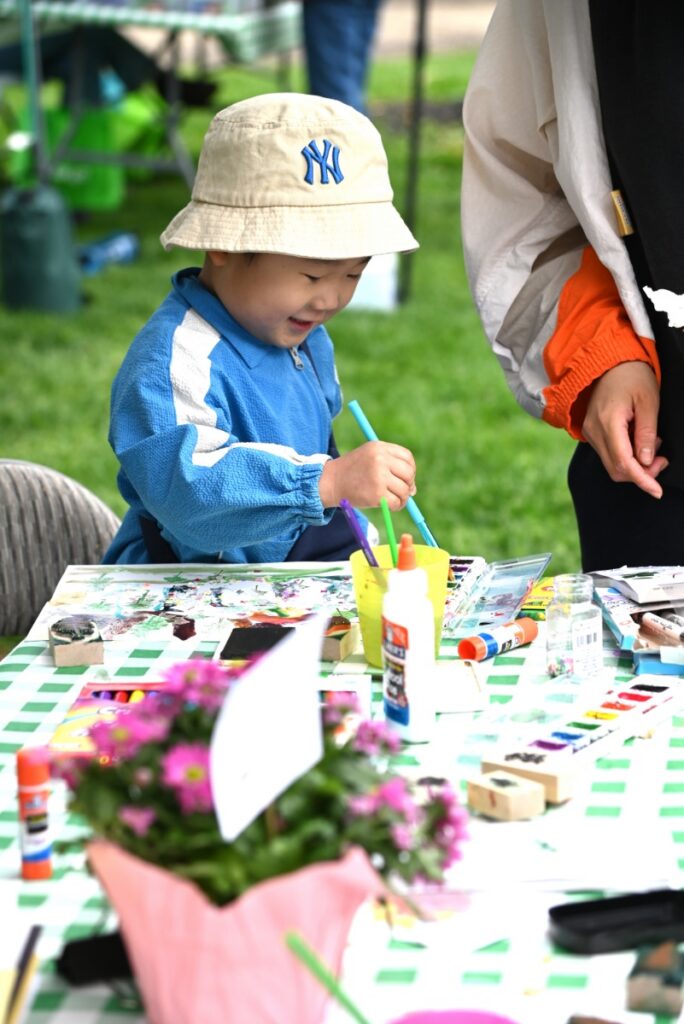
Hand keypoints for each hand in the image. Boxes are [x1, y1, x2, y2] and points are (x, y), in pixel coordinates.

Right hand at [318, 441, 415, 509]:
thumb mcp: (369, 457)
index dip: (410, 469)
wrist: (330, 482)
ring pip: (404, 490)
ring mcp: (379, 477)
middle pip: (408, 473)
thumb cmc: (352, 471)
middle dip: (408, 484)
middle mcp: (380, 460)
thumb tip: (413, 488)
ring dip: (402, 498)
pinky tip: (389, 505)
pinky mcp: (376, 494)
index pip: (407, 457)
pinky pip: (396, 502)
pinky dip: (396, 506)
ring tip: (393, 500)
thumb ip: (391, 466)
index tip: (405, 478)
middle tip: (402, 491)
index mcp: (379, 448)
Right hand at [581, 361, 667, 497]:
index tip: (657, 490)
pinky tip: (637, 441)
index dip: (642, 480)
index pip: (624, 463)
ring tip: (651, 444)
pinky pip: (608, 454)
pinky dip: (626, 455)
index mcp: (608, 422)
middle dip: (641, 473)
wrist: (609, 362)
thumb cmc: (632, 376)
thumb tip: (647, 461)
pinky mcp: (590, 432)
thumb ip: (646, 432)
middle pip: (616, 469)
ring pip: (612, 464)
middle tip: (661, 460)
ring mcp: (589, 432)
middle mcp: (594, 431)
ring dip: (635, 463)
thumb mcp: (649, 401)